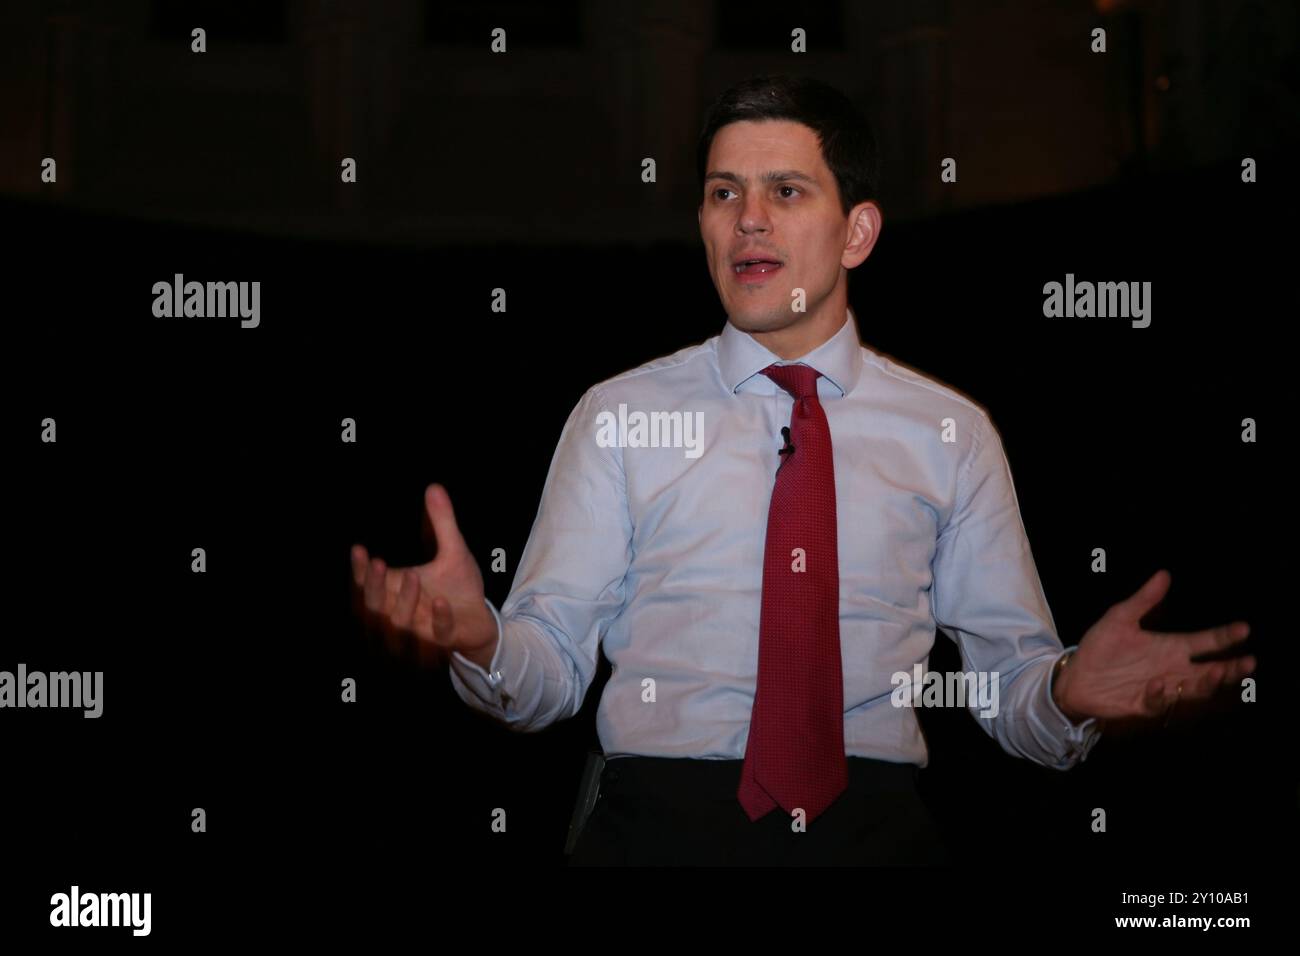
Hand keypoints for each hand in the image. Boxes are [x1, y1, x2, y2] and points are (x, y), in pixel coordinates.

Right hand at [351, 483, 498, 668]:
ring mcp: (422, 627)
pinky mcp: (444, 638)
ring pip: (400, 621)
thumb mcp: (453, 551)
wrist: (481, 620)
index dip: (360, 569)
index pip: (369, 583)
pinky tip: (441, 602)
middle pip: (374, 605)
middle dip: (375, 587)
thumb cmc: (458, 587)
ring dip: (405, 600)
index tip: (359, 549)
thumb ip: (442, 522)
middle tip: (379, 563)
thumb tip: (434, 486)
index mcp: (398, 590)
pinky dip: (438, 619)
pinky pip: (438, 634)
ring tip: (413, 574)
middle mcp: (402, 610)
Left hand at [1054, 569, 1254, 724]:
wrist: (1075, 675)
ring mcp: (1160, 689)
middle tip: (1248, 662)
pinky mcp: (1142, 704)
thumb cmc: (1101, 647)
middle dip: (1231, 668)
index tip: (1244, 628)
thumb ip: (1143, 600)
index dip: (1225, 636)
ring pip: (1192, 690)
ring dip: (1207, 683)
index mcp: (1171, 648)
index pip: (1205, 642)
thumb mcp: (1120, 618)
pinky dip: (1160, 695)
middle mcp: (1172, 670)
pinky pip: (1157, 702)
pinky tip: (1159, 684)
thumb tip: (1164, 574)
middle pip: (1210, 671)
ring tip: (1217, 672)